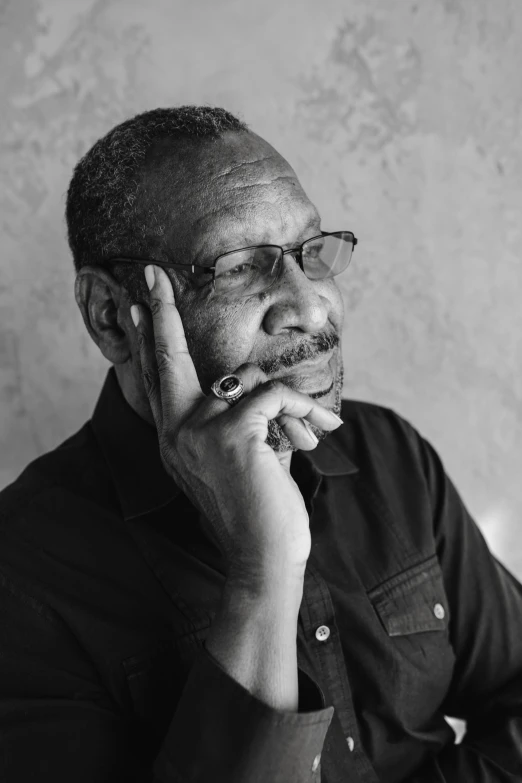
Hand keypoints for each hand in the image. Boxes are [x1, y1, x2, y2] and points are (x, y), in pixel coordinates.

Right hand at [131, 265, 342, 585]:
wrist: (265, 559)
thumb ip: (242, 421)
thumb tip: (259, 390)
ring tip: (315, 430)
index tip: (138, 307)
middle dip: (159, 312)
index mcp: (174, 440)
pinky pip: (276, 396)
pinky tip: (321, 432)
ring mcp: (197, 431)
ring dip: (291, 403)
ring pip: (248, 379)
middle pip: (166, 357)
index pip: (156, 379)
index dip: (147, 341)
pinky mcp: (230, 432)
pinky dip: (305, 411)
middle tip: (150, 273)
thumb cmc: (259, 512)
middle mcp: (176, 432)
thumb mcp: (244, 459)